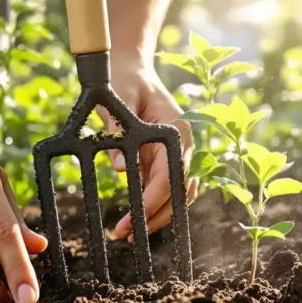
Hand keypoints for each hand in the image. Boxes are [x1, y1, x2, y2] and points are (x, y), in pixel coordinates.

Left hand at [99, 56, 197, 241]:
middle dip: (156, 217)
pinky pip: (165, 188)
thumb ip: (117, 129)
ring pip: (177, 195)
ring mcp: (177, 153)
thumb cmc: (124, 78)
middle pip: (178, 192)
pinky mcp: (165, 158)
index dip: (153, 201)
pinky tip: (135, 219)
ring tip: (131, 233)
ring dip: (158, 216)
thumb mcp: (118, 98)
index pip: (170, 175)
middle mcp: (184, 145)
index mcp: (177, 130)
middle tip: (127, 234)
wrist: (130, 67)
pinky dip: (155, 206)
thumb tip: (119, 169)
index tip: (134, 219)